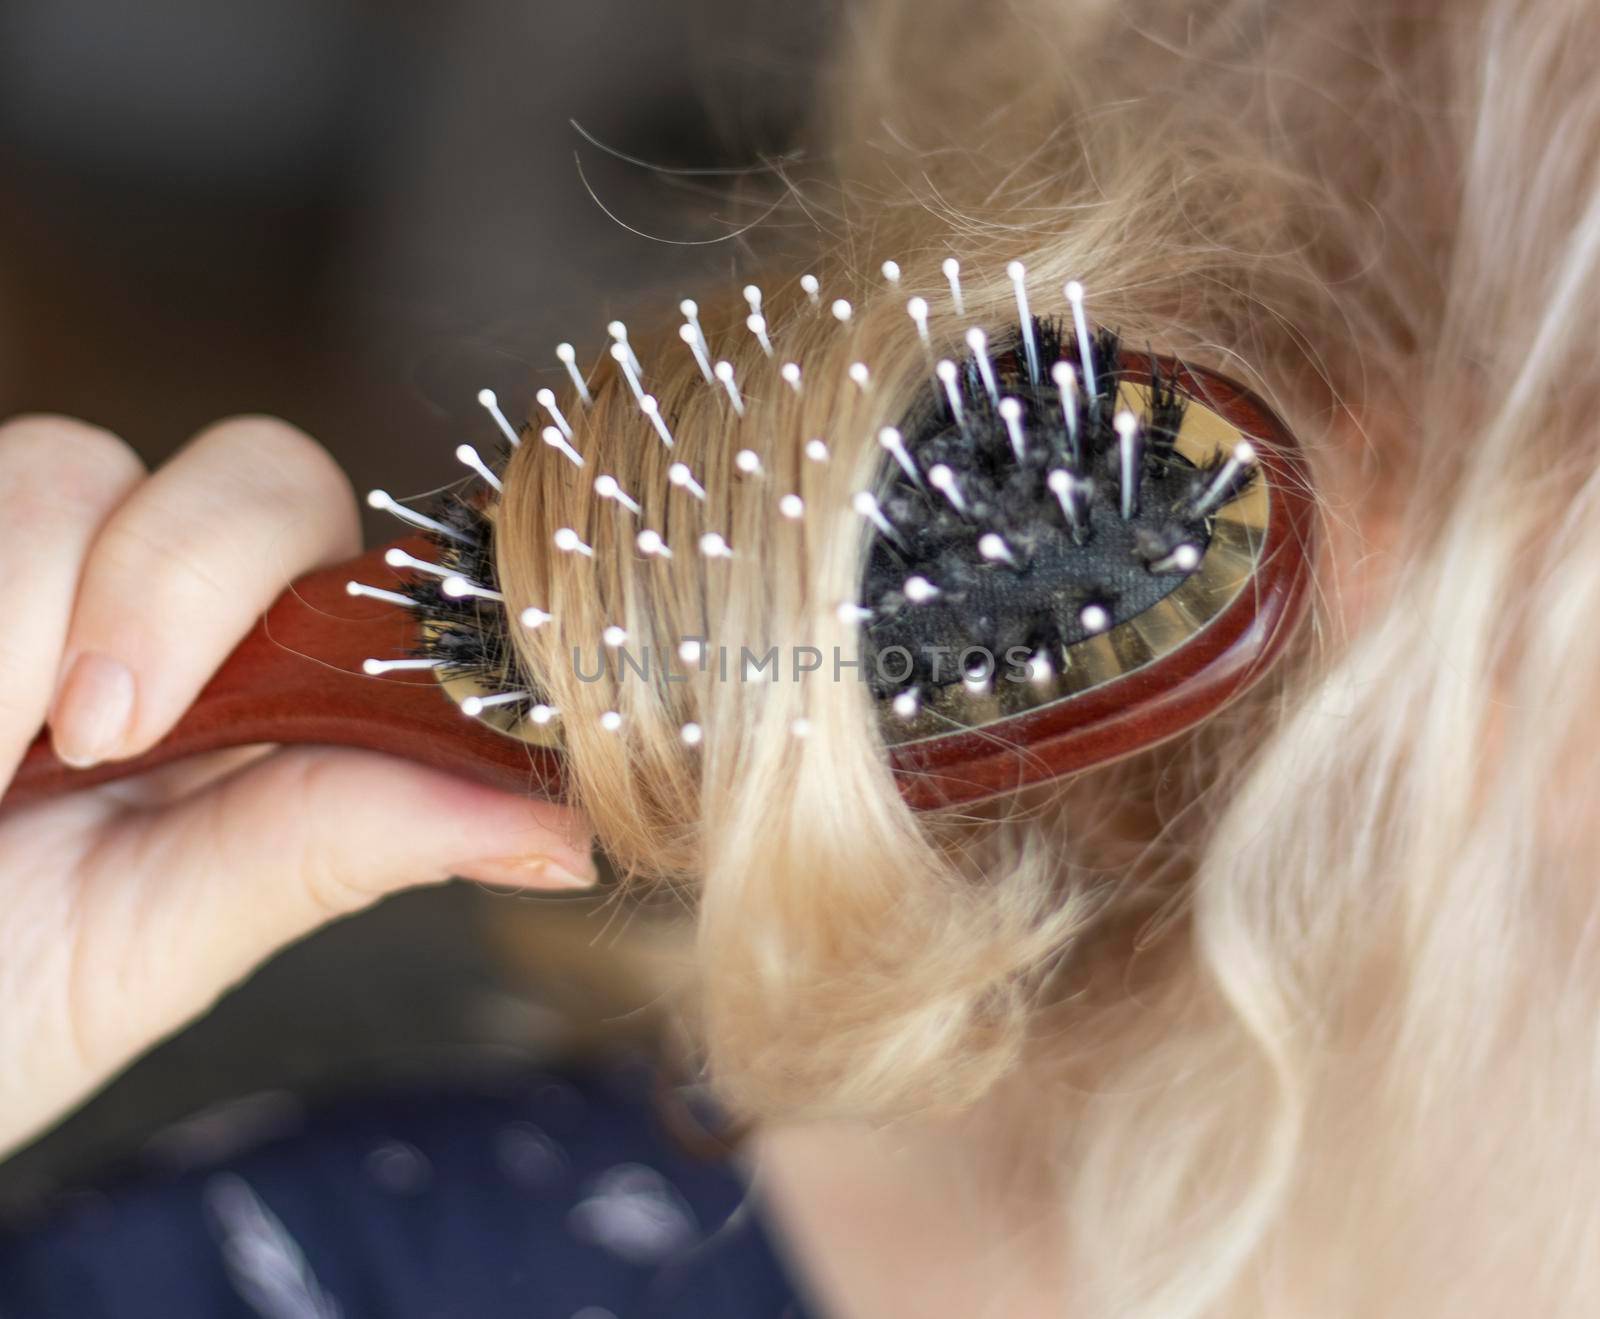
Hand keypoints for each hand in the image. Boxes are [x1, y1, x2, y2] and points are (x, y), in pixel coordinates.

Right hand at [0, 415, 592, 1157]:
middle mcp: (169, 613)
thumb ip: (338, 846)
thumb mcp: (152, 943)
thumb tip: (573, 833)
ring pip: (74, 467)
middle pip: (258, 473)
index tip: (273, 720)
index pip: (371, 570)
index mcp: (266, 701)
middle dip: (175, 586)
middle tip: (95, 742)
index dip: (346, 607)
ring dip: (19, 625)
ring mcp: (39, 566)